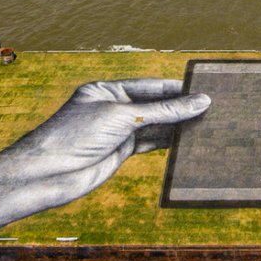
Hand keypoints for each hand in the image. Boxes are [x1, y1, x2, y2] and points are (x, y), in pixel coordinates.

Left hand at [0, 78, 209, 226]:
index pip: (150, 85)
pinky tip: (188, 142)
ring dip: (178, 127)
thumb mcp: (123, 117)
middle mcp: (113, 108)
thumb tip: (199, 102)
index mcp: (107, 89)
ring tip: (207, 125)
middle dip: (180, 108)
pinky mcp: (119, 153)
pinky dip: (169, 143)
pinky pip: (150, 144)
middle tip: (213, 108)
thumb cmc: (75, 135)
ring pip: (154, 126)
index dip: (177, 89)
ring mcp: (116, 131)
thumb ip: (163, 111)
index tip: (204, 90)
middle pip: (154, 106)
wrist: (48, 175)